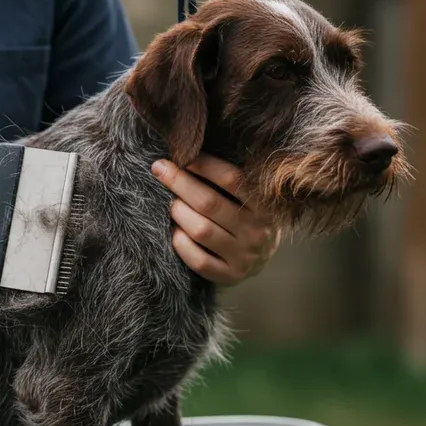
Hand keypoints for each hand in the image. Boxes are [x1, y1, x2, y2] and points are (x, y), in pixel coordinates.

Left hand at [152, 154, 280, 285]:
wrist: (260, 257)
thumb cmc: (245, 215)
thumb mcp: (249, 196)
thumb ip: (229, 178)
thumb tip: (190, 149)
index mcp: (265, 205)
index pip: (232, 179)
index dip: (204, 165)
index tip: (182, 156)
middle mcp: (258, 232)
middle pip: (210, 203)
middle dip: (180, 183)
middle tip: (160, 169)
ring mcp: (244, 257)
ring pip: (201, 230)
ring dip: (178, 212)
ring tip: (170, 202)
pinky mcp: (230, 276)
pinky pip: (198, 260)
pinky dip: (180, 243)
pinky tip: (175, 232)